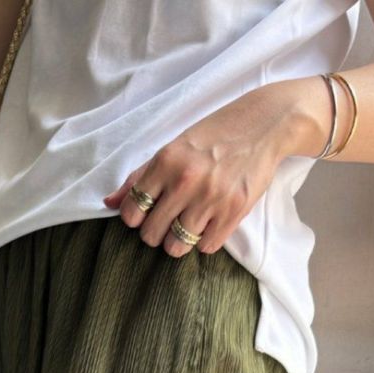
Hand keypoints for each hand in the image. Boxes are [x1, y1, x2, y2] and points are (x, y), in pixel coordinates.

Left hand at [102, 83, 305, 257]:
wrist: (264, 124)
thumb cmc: (214, 135)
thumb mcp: (174, 147)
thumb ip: (141, 176)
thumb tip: (109, 202)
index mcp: (166, 161)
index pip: (132, 211)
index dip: (135, 217)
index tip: (145, 213)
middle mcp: (186, 181)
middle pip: (151, 234)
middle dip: (156, 232)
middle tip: (168, 220)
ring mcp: (211, 198)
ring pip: (176, 246)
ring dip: (178, 241)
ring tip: (187, 225)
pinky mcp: (234, 212)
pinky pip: (206, 247)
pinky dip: (204, 241)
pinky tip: (209, 223)